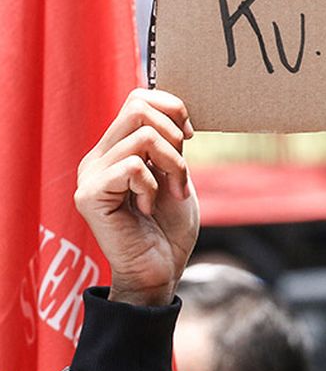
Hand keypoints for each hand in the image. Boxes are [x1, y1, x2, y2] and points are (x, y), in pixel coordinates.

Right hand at [74, 89, 198, 306]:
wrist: (160, 271)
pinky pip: (133, 166)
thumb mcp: (176, 175)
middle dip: (176, 136)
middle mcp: (98, 157)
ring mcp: (90, 176)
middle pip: (138, 106)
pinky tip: (148, 208)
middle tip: (182, 171)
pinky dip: (153, 184)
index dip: (172, 108)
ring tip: (173, 193)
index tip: (191, 137)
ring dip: (174, 164)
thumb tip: (174, 109)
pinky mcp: (90, 196)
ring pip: (143, 135)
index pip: (137, 98)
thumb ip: (170, 144)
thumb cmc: (169, 228)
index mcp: (117, 149)